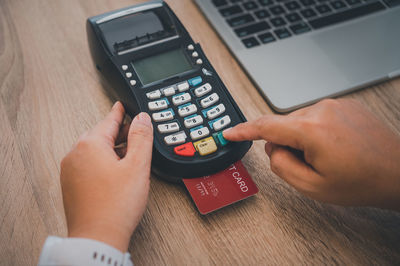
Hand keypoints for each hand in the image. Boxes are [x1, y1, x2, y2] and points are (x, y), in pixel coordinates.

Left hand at [60, 102, 152, 250]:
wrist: (97, 237)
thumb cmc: (116, 206)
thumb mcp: (137, 166)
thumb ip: (141, 138)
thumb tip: (142, 118)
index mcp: (90, 145)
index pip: (109, 120)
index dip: (120, 112)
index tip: (121, 104)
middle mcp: (75, 154)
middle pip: (100, 135)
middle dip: (118, 134)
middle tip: (135, 134)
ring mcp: (70, 170)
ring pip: (94, 150)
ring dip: (111, 150)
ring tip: (129, 158)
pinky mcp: (71, 184)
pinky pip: (87, 164)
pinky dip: (102, 162)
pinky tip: (115, 173)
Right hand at [223, 99, 399, 210]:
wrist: (397, 172)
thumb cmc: (361, 181)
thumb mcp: (312, 186)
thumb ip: (281, 165)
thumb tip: (272, 148)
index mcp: (311, 130)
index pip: (265, 126)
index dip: (243, 130)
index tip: (230, 131)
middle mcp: (322, 110)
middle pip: (284, 126)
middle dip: (288, 146)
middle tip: (310, 165)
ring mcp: (334, 104)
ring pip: (300, 122)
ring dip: (305, 139)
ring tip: (330, 156)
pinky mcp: (344, 104)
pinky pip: (316, 117)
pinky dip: (317, 132)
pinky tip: (337, 146)